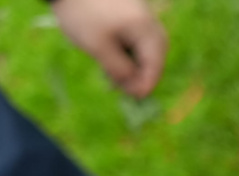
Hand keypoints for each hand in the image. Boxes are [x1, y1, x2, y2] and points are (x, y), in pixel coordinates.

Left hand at [52, 0, 166, 97]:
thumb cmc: (82, 14)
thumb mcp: (98, 47)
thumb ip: (119, 70)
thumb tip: (135, 88)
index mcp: (146, 30)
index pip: (155, 66)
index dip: (146, 85)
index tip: (133, 99)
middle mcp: (151, 23)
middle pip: (156, 58)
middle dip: (141, 76)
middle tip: (121, 88)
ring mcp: (144, 16)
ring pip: (148, 49)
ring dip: (134, 65)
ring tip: (113, 74)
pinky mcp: (135, 14)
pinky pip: (140, 39)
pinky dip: (130, 52)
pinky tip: (114, 57)